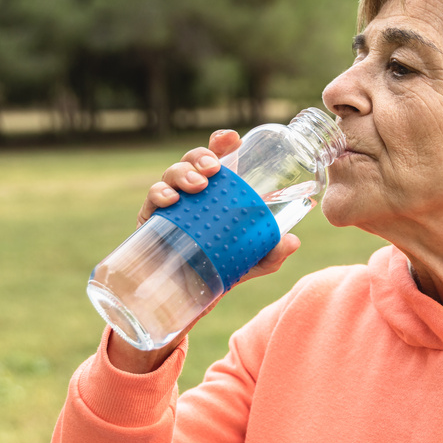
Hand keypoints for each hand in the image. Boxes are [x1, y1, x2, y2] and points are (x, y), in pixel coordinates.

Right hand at [107, 129, 300, 373]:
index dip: (222, 143)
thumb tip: (292, 241)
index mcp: (216, 192)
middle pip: (192, 161)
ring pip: (170, 175)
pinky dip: (158, 195)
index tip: (232, 139)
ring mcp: (170, 206)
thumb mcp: (250, 261)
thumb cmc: (221, 269)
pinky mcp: (150, 224)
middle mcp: (191, 193)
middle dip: (201, 156)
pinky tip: (169, 200)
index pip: (218, 158)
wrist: (188, 303)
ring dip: (182, 173)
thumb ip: (271, 253)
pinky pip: (150, 203)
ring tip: (198, 186)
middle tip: (214, 170)